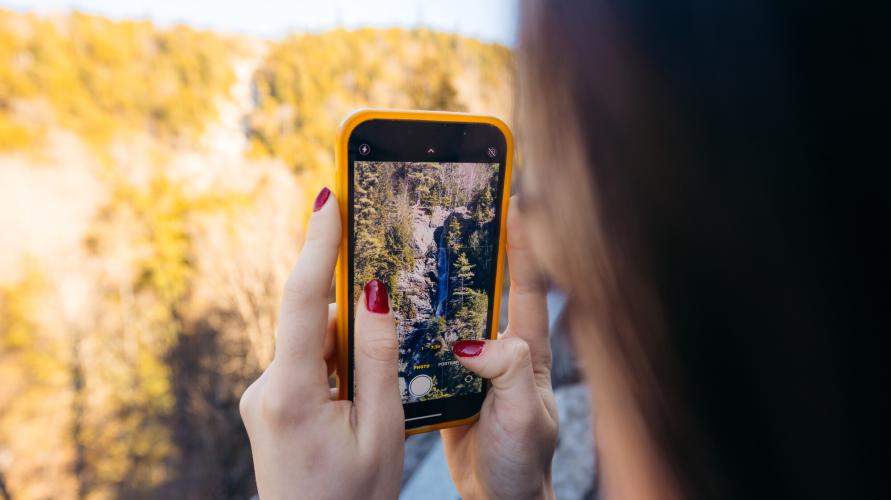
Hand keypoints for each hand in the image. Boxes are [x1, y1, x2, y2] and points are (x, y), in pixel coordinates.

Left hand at [239, 188, 403, 499]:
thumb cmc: (353, 499)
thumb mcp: (382, 431)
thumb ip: (378, 358)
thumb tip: (375, 294)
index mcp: (291, 393)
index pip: (303, 300)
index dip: (319, 244)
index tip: (328, 197)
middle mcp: (267, 389)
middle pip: (314, 322)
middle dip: (353, 309)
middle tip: (388, 297)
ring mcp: (264, 399)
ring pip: (315, 346)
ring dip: (349, 348)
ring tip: (375, 392)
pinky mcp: (271, 407)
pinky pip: (309, 367)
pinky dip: (337, 367)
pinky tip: (358, 400)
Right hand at [441, 197, 558, 499]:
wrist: (498, 496)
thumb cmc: (523, 459)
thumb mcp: (522, 416)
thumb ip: (506, 373)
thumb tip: (472, 343)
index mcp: (526, 350)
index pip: (526, 286)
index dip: (520, 243)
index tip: (510, 200)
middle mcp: (500, 349)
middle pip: (485, 290)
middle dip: (471, 250)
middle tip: (448, 213)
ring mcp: (473, 365)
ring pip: (452, 314)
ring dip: (435, 285)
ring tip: (411, 249)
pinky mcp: (448, 383)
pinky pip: (429, 345)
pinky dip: (413, 325)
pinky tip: (390, 310)